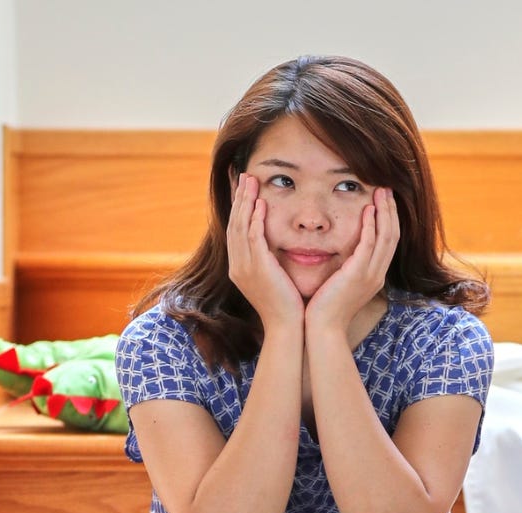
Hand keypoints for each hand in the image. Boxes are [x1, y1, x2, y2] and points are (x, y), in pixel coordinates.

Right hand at [226, 173, 303, 334]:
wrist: (287, 327)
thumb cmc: (286, 305)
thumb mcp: (273, 279)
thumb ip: (269, 260)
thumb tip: (274, 246)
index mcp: (239, 268)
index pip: (235, 230)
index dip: (238, 208)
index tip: (243, 189)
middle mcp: (237, 266)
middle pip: (234, 224)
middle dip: (239, 198)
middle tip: (244, 176)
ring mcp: (245, 268)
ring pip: (241, 227)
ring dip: (245, 202)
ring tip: (251, 181)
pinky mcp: (258, 269)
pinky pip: (253, 239)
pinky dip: (255, 220)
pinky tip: (260, 204)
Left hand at [304, 187, 399, 336]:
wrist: (323, 329)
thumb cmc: (326, 309)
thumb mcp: (342, 286)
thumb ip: (347, 269)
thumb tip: (343, 256)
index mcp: (374, 276)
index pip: (389, 243)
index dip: (388, 220)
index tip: (383, 201)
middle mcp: (377, 274)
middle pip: (392, 235)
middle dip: (390, 210)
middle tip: (386, 189)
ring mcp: (370, 275)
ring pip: (386, 237)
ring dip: (384, 212)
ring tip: (380, 192)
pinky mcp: (357, 274)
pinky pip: (368, 245)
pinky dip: (370, 226)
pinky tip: (367, 210)